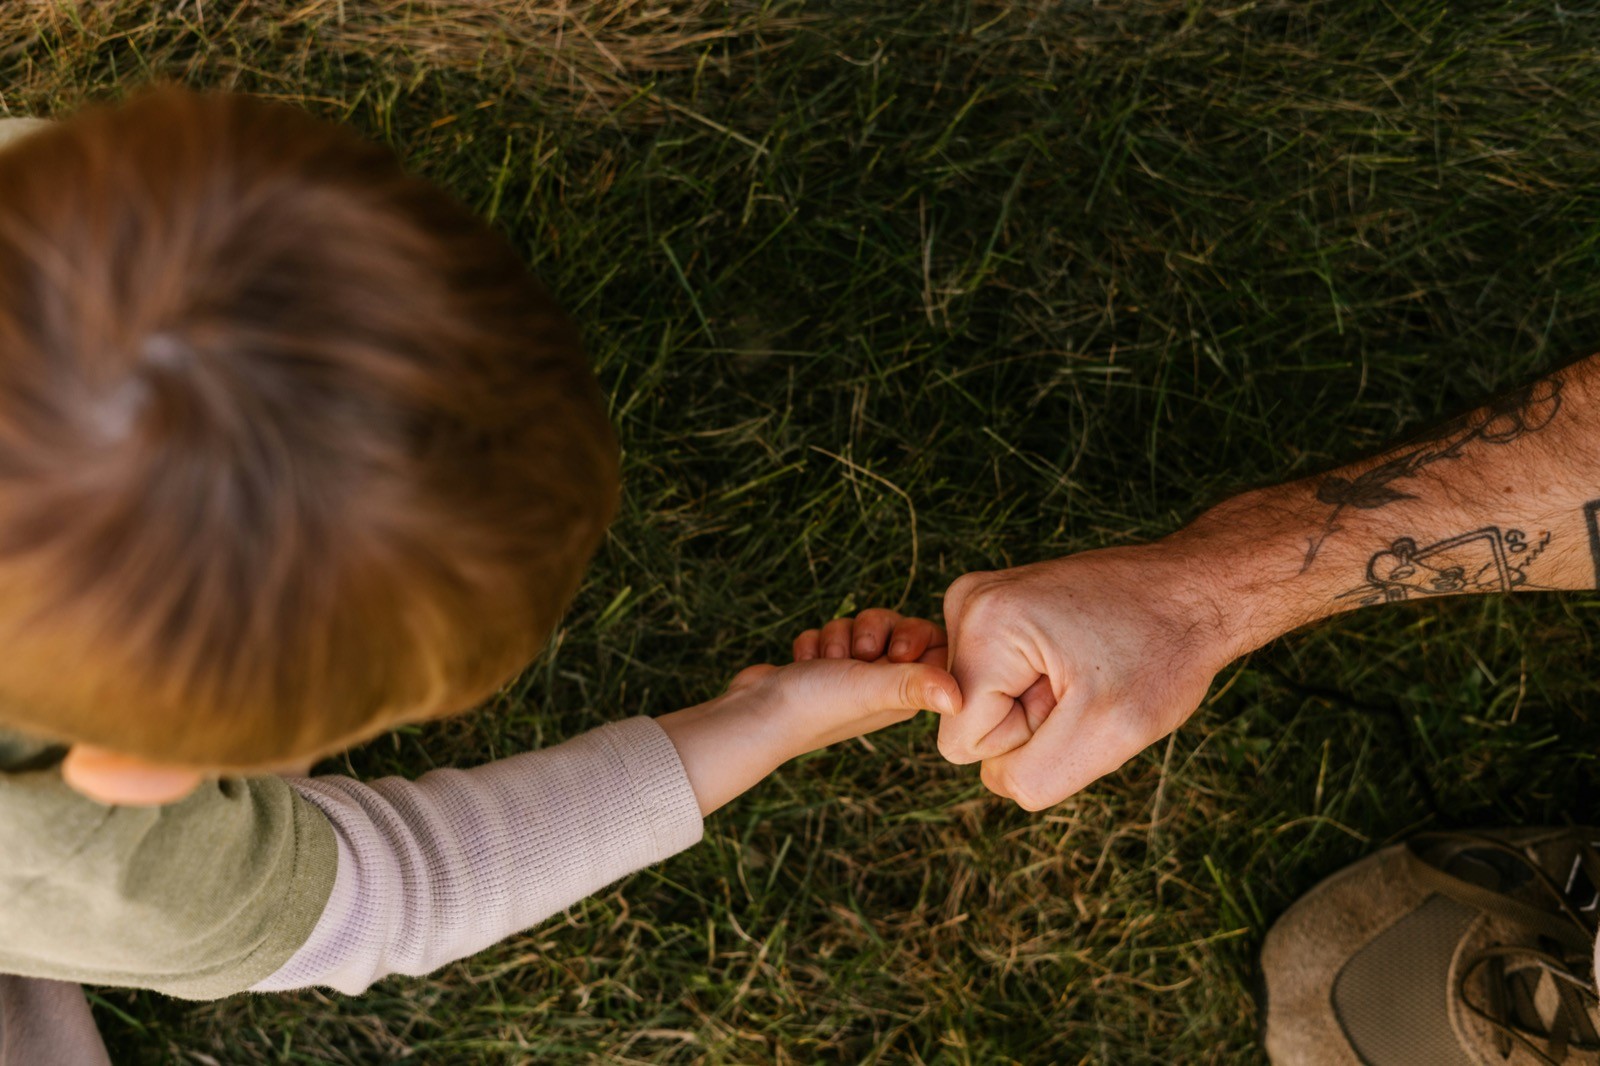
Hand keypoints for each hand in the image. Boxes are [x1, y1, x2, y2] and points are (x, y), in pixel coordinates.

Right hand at [658, 611, 959, 814]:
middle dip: (869, 630)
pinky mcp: (821, 667)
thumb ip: (915, 684)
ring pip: (858, 626)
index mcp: (906, 695)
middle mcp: (883, 686)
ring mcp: (851, 677)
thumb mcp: (872, 689)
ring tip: (825, 664)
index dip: (915, 635)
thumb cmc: (816, 705)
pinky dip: (813, 643)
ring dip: (837, 637)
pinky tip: (803, 665)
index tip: (896, 650)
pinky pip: (828, 633)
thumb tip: (963, 702)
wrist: (754, 713)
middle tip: (858, 656)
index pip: (935, 646)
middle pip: (895, 628)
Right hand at [936, 543, 1236, 809]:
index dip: (1027, 740)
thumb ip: (1033, 778)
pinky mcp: (999, 609)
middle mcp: (967, 602)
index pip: (961, 743)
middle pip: (969, 722)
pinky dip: (1041, 684)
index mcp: (982, 624)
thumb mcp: (1108, 734)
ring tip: (1087, 668)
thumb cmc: (1164, 652)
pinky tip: (1079, 656)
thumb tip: (997, 777)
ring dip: (1039, 704)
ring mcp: (980, 601)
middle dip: (1032, 719)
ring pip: (986, 704)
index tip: (1076, 696)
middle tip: (1088, 682)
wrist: (1198, 590)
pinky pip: (1000, 683)